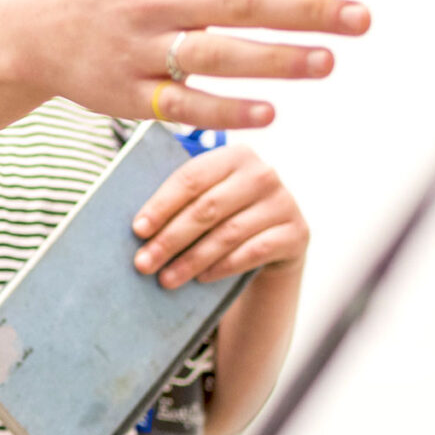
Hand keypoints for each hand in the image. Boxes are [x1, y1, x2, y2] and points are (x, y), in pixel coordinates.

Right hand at [19, 0, 368, 128]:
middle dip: (306, 11)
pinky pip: (182, 104)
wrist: (31, 29)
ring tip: (329, 62)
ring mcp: (138, 48)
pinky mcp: (127, 93)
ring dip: (276, 61)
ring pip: (215, 55)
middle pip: (240, 3)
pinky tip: (270, 112)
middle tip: (361, 18)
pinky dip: (225, 110)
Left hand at [132, 145, 308, 287]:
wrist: (275, 240)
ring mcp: (283, 203)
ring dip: (192, 259)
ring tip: (166, 279)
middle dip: (170, 238)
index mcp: (234, 155)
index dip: (162, 204)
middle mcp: (263, 174)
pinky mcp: (296, 233)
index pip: (191, 177)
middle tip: (143, 263)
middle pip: (207, 208)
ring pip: (228, 233)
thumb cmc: (227, 215)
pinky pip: (253, 252)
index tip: (137, 230)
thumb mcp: (207, 197)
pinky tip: (200, 279)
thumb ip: (181, 199)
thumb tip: (138, 226)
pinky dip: (223, 266)